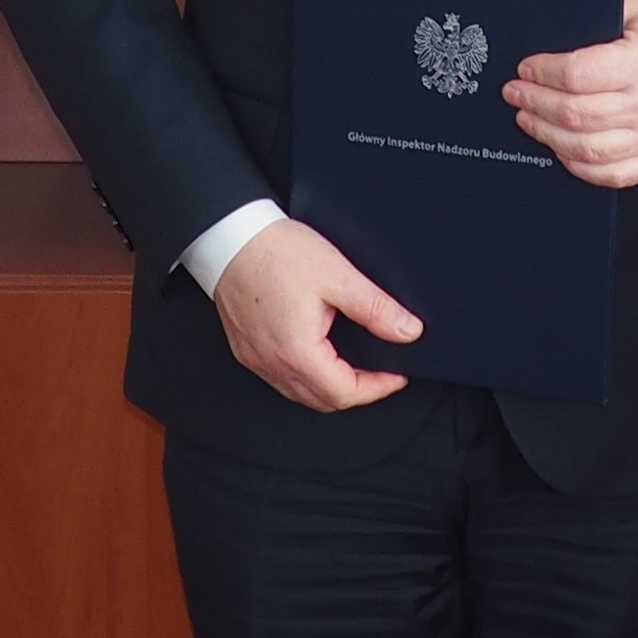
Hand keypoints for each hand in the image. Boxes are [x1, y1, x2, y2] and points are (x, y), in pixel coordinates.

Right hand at [213, 217, 423, 409]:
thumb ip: (376, 308)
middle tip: (381, 371)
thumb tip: (408, 331)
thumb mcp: (337, 276)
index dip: (378, 389)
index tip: (397, 376)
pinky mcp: (246, 349)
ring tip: (355, 365)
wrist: (229, 236)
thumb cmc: (276, 252)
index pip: (345, 393)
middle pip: (323, 401)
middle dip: (358, 391)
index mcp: (297, 351)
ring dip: (331, 386)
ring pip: (300, 393)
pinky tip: (320, 355)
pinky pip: (281, 378)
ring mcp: (255, 359)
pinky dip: (307, 376)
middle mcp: (272, 363)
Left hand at [504, 0, 637, 187]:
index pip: (577, 75)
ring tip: (527, 119)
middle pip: (574, 114)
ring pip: (586, 148)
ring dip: (547, 135)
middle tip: (514, 93)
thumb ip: (595, 20)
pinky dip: (579, 167)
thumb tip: (545, 36)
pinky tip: (559, 149)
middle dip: (534, 103)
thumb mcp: (637, 10)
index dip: (543, 73)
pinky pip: (611, 174)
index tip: (525, 68)